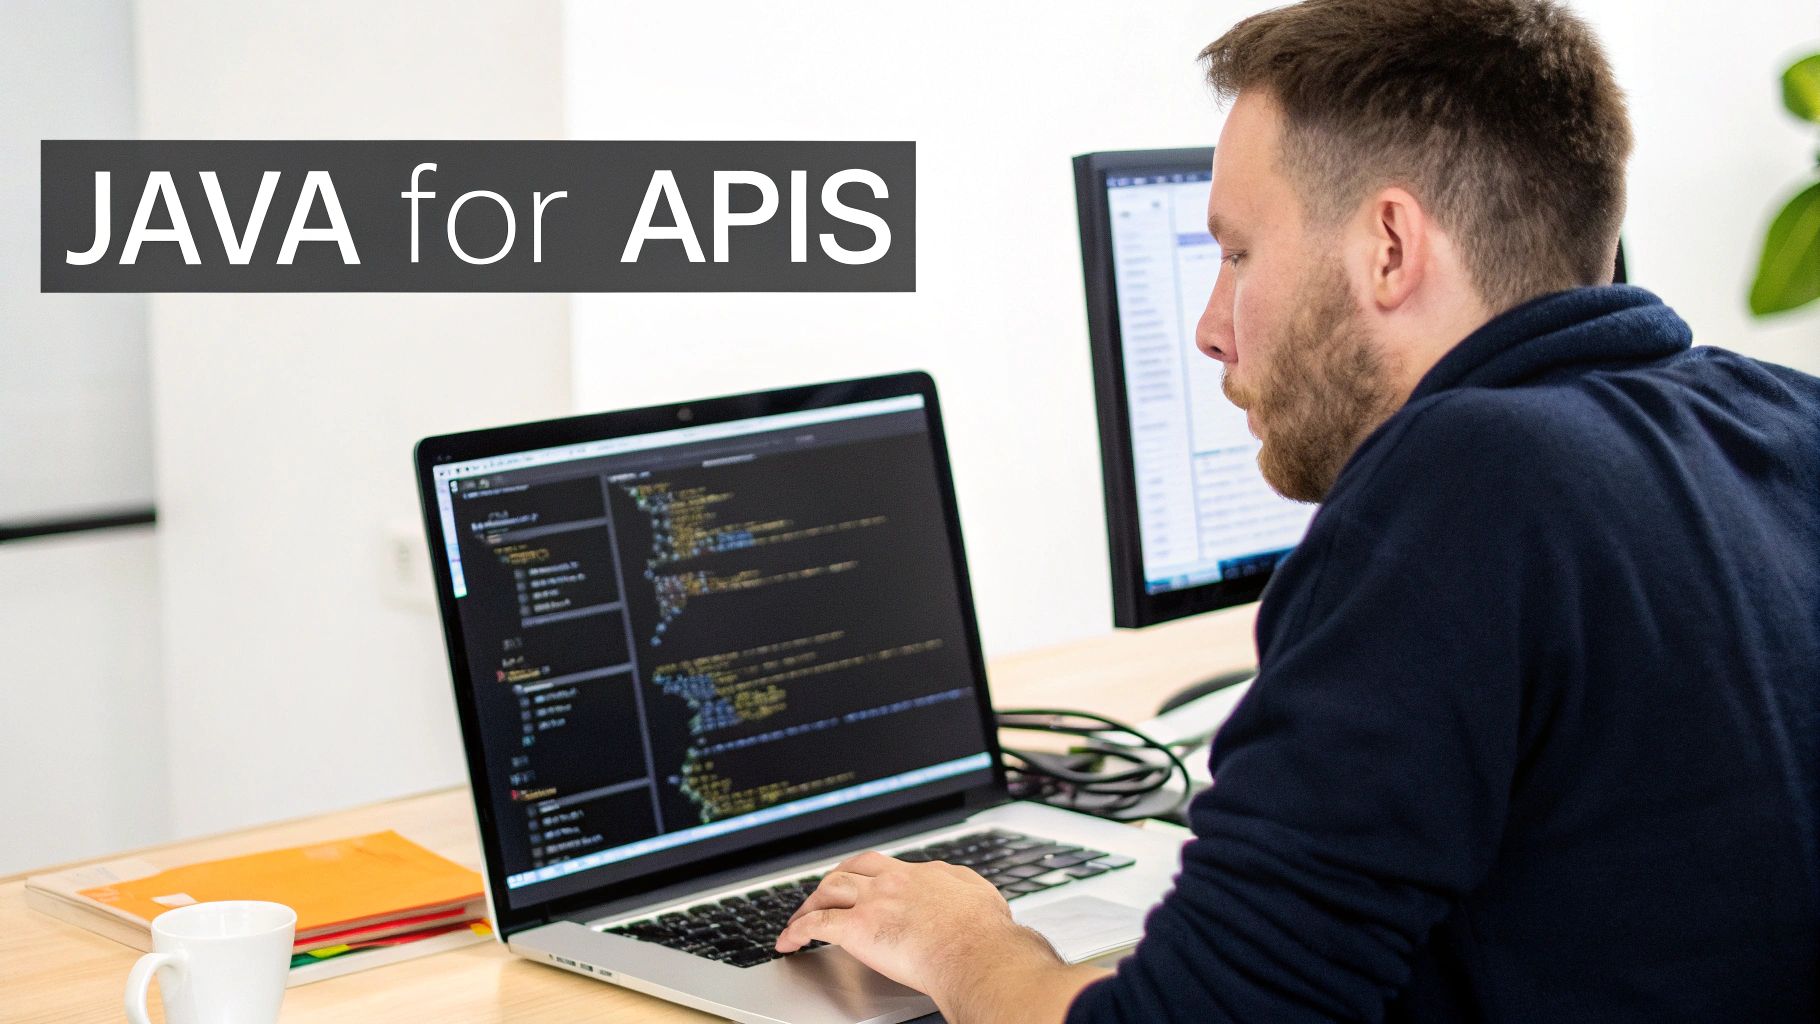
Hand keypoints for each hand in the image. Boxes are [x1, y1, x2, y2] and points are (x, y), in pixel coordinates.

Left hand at [774, 851, 1103, 1022]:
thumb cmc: (991, 941)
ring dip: (812, 900)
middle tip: (828, 890)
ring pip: (831, 887)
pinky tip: (788, 941)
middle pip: (858, 866)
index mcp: (933, 875)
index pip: (898, 868)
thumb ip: (977, 904)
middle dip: (839, 877)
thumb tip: (985, 911)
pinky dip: (796, 931)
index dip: (881, 878)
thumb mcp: (989, 908)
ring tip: (802, 916)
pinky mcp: (857, 926)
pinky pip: (816, 924)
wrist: (979, 954)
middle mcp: (901, 878)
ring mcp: (877, 899)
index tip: (876, 887)